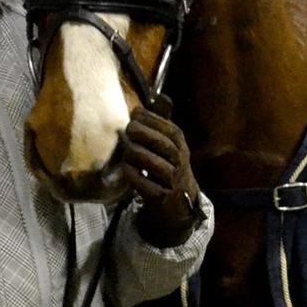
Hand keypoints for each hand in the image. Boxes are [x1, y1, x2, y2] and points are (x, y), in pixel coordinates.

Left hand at [120, 101, 204, 247]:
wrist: (179, 204)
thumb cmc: (168, 167)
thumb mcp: (169, 145)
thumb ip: (158, 125)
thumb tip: (145, 103)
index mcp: (181, 147)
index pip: (170, 130)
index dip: (152, 119)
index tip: (135, 113)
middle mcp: (180, 162)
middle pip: (163, 144)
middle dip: (143, 133)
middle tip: (128, 129)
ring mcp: (173, 181)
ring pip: (154, 163)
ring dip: (136, 153)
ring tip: (125, 148)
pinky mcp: (162, 198)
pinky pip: (145, 184)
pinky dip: (133, 174)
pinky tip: (126, 167)